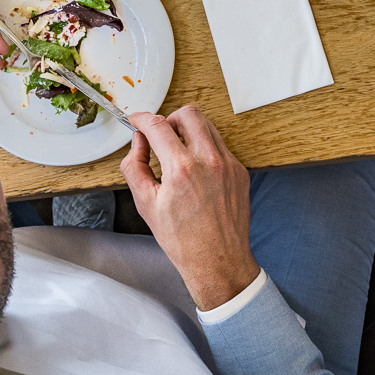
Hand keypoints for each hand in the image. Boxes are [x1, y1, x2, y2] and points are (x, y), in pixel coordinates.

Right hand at [120, 107, 258, 311]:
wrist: (217, 260)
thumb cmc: (182, 239)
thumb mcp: (145, 204)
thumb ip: (135, 166)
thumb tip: (137, 142)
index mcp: (182, 169)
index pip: (158, 125)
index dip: (142, 118)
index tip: (136, 120)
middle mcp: (209, 161)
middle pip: (188, 113)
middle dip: (169, 119)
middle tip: (160, 136)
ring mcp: (229, 164)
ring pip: (207, 126)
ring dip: (188, 131)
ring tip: (177, 154)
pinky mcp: (240, 171)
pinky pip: (220, 146)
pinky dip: (204, 149)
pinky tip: (196, 170)